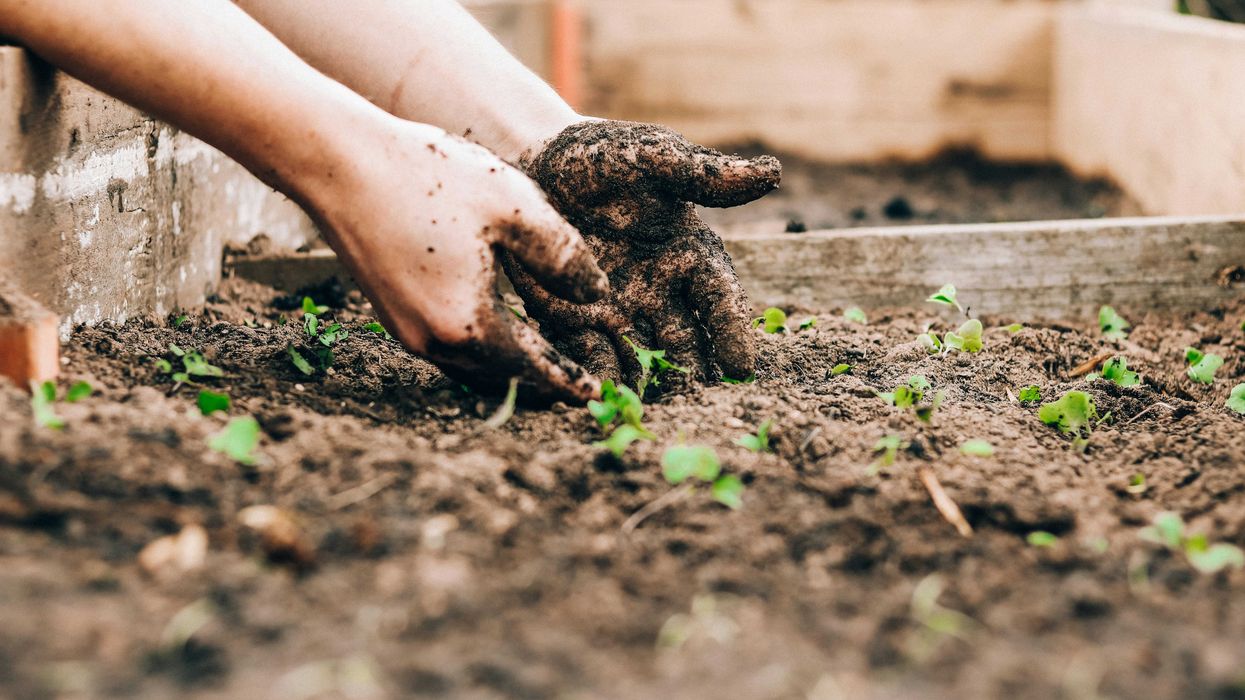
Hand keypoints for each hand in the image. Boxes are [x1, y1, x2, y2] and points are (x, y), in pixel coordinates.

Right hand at [308, 119, 607, 401]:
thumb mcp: (514, 206)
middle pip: (500, 378)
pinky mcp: (391, 312)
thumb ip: (563, 256)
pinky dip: (480, 350)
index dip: (567, 381)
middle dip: (540, 383)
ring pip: (471, 367)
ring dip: (509, 369)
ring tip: (543, 363)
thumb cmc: (429, 177)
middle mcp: (433, 341)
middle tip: (575, 385)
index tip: (594, 396)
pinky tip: (497, 330)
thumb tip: (597, 294)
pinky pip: (448, 348)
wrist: (339, 163)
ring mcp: (406, 330)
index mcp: (469, 324)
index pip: (532, 368)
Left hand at [506, 120, 780, 386]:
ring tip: (653, 415)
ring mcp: (620, 311)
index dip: (732, 331)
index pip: (720, 299)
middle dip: (694, 375)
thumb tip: (772, 173)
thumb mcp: (653, 158)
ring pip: (643, 359)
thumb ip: (704, 174)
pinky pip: (591, 356)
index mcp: (690, 255)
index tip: (742, 366)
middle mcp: (661, 292)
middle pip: (687, 343)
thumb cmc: (603, 156)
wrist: (535, 162)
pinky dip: (598, 379)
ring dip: (650, 387)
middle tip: (700, 406)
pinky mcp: (576, 321)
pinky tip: (600, 400)